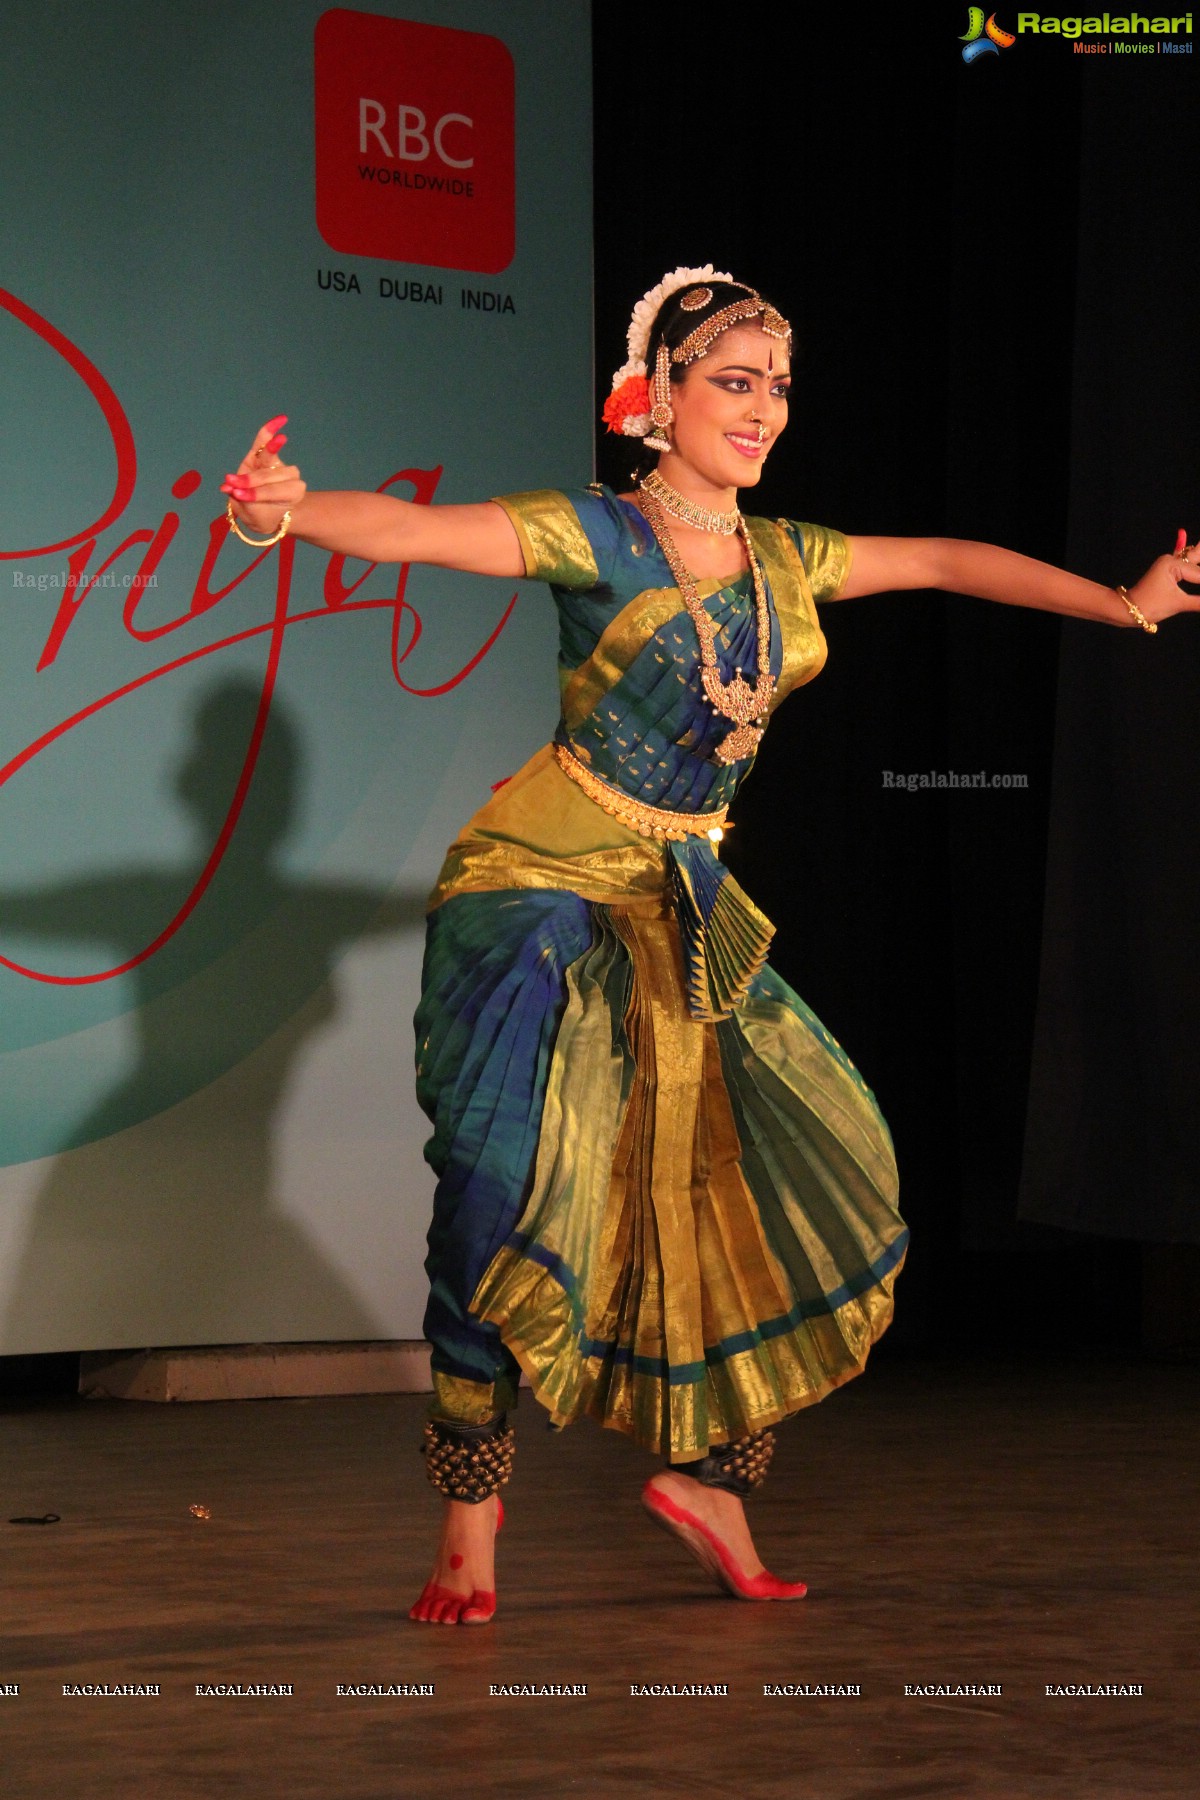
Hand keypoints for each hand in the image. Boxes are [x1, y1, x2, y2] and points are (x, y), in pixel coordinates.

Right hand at [219, 416, 306, 534]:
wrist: (268, 512)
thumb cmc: (262, 514)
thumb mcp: (253, 514)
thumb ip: (242, 500)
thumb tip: (227, 487)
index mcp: (293, 493)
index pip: (273, 491)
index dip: (256, 494)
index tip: (239, 496)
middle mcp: (291, 476)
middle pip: (268, 476)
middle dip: (249, 483)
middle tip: (233, 488)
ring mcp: (278, 463)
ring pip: (265, 460)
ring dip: (248, 471)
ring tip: (231, 480)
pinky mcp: (265, 454)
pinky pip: (264, 441)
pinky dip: (269, 431)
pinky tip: (280, 419)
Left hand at [1125, 530, 1199, 626]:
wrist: (1127, 610)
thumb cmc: (1150, 606)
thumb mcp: (1178, 604)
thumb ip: (1199, 602)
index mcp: (1172, 564)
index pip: (1199, 575)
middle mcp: (1171, 560)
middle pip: (1197, 556)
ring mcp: (1169, 565)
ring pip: (1193, 558)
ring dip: (1199, 551)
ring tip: (1197, 539)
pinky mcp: (1168, 572)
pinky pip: (1183, 560)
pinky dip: (1185, 548)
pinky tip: (1182, 532)